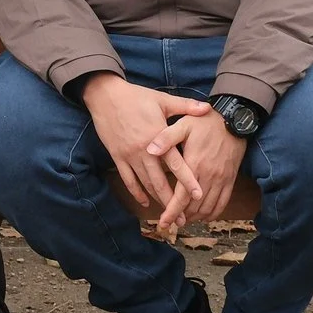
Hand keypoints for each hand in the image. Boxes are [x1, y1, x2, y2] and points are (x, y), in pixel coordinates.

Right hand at [83, 74, 211, 215]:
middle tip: (184, 217)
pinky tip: (145, 202)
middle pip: (160, 181)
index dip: (187, 180)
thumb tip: (208, 108)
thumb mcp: (162, 99)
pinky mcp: (117, 157)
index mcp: (157, 137)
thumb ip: (186, 106)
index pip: (175, 163)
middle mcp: (143, 150)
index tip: (198, 195)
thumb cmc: (136, 97)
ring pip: (145, 183)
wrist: (105, 96)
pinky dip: (137, 192)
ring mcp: (129, 155)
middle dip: (172, 201)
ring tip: (168, 214)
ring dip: (157, 200)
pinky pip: (128, 179)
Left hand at [146, 114, 246, 235]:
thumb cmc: (206, 122)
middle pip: (194, 206)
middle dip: (181, 217)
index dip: (172, 211)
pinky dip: (212, 213)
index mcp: (195, 164)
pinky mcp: (230, 179)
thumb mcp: (183, 125)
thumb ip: (166, 138)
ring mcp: (221, 179)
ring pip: (208, 208)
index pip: (182, 196)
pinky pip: (222, 203)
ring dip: (195, 217)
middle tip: (170, 222)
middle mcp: (209, 176)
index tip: (163, 222)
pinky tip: (203, 216)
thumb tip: (149, 149)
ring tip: (183, 220)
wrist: (234, 119)